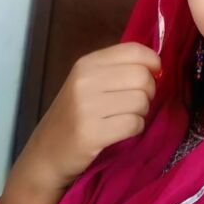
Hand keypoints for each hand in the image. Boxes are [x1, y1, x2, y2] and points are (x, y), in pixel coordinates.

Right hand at [20, 42, 160, 190]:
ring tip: (125, 117)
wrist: (46, 153)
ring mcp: (87, 107)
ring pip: (141, 101)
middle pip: (142, 76)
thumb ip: (119, 69)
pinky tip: (121, 131)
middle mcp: (86, 80)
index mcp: (87, 63)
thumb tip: (158, 65)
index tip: (153, 74)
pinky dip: (135, 128)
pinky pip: (134, 124)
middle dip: (149, 92)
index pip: (134, 50)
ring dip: (141, 112)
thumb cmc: (75, 115)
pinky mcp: (92, 133)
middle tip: (137, 103)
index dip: (152, 61)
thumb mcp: (90, 82)